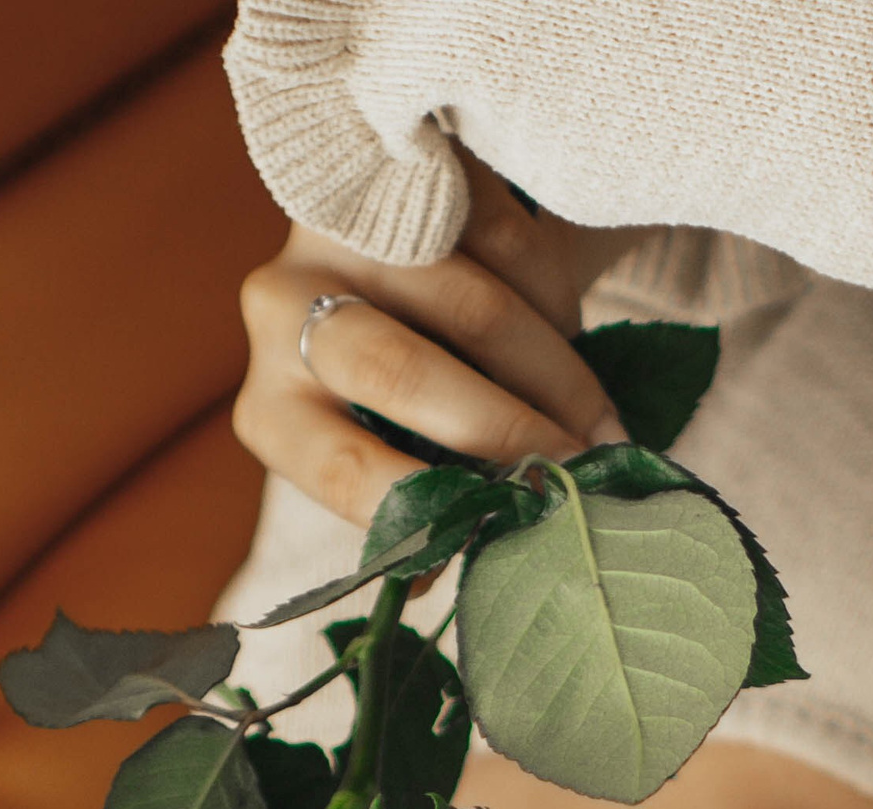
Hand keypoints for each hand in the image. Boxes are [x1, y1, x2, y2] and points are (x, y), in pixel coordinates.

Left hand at [235, 153, 635, 531]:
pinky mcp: (402, 171)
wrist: (396, 261)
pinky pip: (506, 242)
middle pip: (400, 374)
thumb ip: (420, 519)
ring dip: (557, 376)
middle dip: (509, 430)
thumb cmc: (401, 399)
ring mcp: (338, 230)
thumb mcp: (393, 464)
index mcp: (269, 411)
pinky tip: (571, 336)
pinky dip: (557, 301)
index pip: (344, 470)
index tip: (517, 522)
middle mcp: (276, 312)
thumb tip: (454, 572)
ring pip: (471, 309)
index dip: (440, 503)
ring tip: (603, 424)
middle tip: (582, 468)